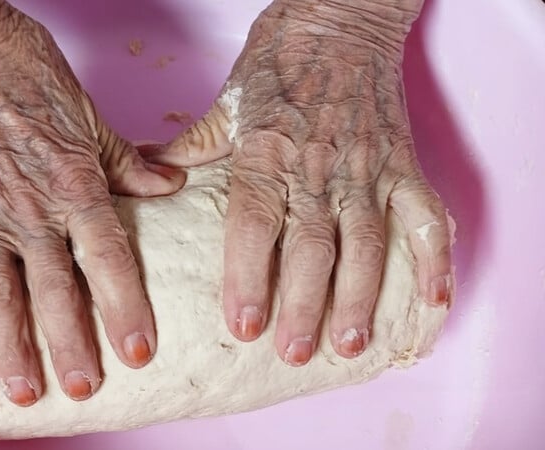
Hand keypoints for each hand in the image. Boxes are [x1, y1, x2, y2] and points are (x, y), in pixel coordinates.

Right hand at [0, 0, 184, 403]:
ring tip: (20, 389)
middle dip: (69, 342)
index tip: (137, 350)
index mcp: (71, 182)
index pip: (106, 255)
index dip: (124, 306)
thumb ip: (127, 160)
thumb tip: (170, 184)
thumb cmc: (27, 73)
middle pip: (53, 286)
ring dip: (6, 343)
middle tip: (83, 387)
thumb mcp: (89, 115)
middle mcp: (27, 206)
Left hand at [146, 0, 450, 364]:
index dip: (249, 277)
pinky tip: (432, 301)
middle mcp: (318, 165)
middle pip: (312, 245)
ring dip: (361, 297)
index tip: (243, 326)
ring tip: (350, 344)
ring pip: (366, 241)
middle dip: (304, 304)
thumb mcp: (228, 102)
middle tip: (293, 353)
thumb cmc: (281, 60)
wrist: (340, 17)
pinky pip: (426, 215)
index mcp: (267, 153)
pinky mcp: (404, 162)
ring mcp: (367, 166)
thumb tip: (146, 173)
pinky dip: (435, 258)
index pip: (255, 224)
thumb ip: (191, 147)